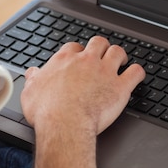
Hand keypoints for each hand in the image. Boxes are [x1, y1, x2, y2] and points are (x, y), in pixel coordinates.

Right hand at [21, 36, 144, 134]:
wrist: (64, 125)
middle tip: (102, 55)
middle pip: (98, 42)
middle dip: (101, 47)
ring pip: (118, 52)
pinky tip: (136, 75)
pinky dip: (137, 73)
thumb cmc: (47, 111)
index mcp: (64, 60)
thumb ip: (32, 79)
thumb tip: (32, 73)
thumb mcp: (30, 92)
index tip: (79, 58)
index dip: (79, 52)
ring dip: (120, 56)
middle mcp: (86, 61)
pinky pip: (136, 72)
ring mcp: (105, 72)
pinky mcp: (120, 87)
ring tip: (121, 62)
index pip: (74, 47)